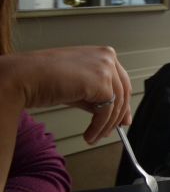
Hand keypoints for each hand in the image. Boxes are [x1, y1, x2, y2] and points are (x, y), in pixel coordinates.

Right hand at [2, 46, 132, 143]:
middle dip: (118, 116)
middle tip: (110, 132)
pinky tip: (89, 135)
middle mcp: (107, 57)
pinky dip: (99, 127)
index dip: (122, 103)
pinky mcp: (102, 83)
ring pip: (116, 104)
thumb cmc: (42, 78)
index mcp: (103, 54)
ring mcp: (106, 68)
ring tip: (94, 137)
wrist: (24, 77)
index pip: (121, 81)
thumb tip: (110, 114)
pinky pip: (106, 111)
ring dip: (105, 126)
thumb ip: (96, 96)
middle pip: (123, 92)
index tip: (122, 119)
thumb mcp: (77, 86)